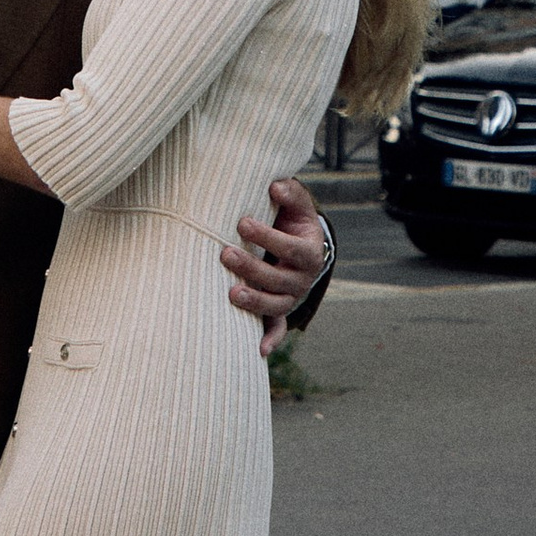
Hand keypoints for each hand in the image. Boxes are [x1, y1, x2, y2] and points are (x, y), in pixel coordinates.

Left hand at [220, 174, 330, 355]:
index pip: (291, 248)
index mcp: (310, 252)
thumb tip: (275, 186)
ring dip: (255, 302)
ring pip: (275, 306)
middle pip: (279, 279)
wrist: (298, 242)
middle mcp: (303, 279)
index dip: (268, 237)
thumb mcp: (297, 204)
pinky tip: (259, 350)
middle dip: (252, 268)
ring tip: (231, 293)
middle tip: (225, 254)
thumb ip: (290, 192)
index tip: (242, 223)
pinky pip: (276, 328)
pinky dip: (271, 339)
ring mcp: (291, 297)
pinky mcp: (280, 310)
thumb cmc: (291, 219)